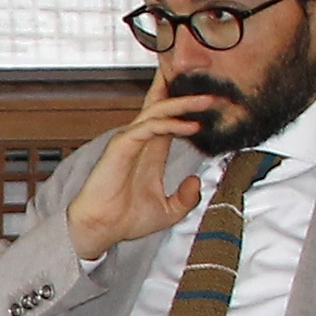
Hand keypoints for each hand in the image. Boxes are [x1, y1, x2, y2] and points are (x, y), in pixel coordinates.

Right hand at [67, 71, 225, 258]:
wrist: (101, 229)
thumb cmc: (125, 220)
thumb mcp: (168, 211)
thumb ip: (186, 198)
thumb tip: (196, 181)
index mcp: (151, 152)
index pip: (170, 119)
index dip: (188, 106)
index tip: (213, 99)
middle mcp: (140, 141)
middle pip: (162, 105)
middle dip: (187, 93)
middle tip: (214, 87)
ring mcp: (130, 141)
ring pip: (158, 110)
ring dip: (184, 103)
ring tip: (208, 100)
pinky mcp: (122, 146)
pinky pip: (149, 127)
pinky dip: (171, 124)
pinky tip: (192, 126)